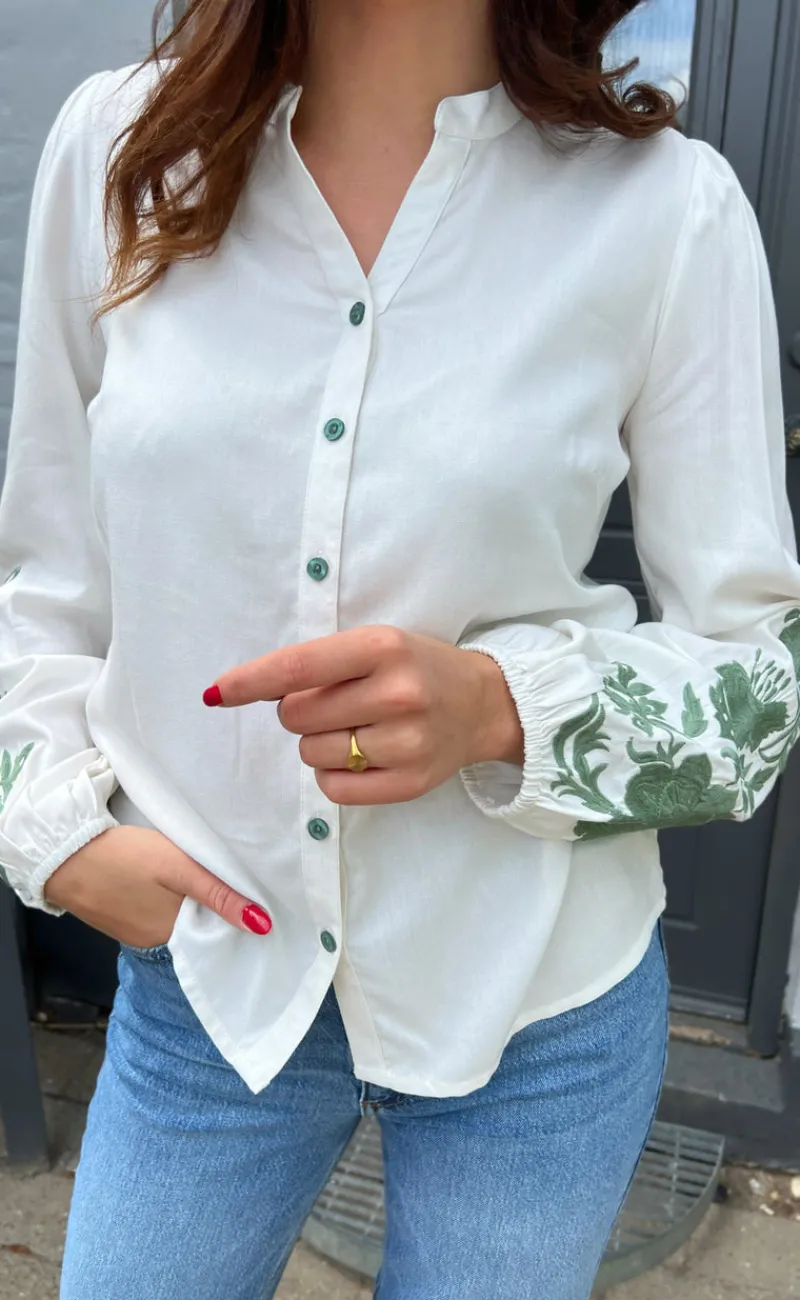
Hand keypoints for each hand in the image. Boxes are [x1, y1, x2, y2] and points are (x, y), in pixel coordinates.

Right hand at [43, 826, 272, 946]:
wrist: (62, 853)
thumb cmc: (124, 856)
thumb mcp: (178, 867)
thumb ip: (218, 894)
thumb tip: (262, 926)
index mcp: (173, 934)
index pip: (218, 934)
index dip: (235, 916)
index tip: (255, 900)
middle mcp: (155, 942)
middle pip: (197, 929)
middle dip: (214, 911)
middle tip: (233, 882)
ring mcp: (134, 933)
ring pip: (175, 922)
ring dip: (189, 906)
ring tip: (204, 880)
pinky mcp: (118, 920)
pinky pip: (153, 917)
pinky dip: (165, 903)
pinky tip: (167, 885)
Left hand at [204, 625, 523, 805]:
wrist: (481, 704)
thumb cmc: (415, 667)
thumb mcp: (376, 644)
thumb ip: (320, 664)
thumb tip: (247, 690)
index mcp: (383, 648)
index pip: (299, 667)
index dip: (251, 681)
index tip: (218, 692)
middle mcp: (398, 693)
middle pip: (296, 715)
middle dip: (299, 711)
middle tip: (335, 703)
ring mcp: (407, 742)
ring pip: (311, 754)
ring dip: (317, 743)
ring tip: (354, 728)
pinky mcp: (411, 783)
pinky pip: (334, 789)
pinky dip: (333, 774)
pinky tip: (361, 755)